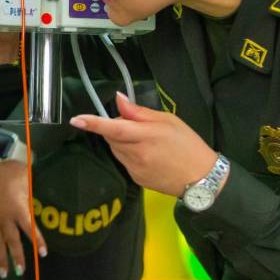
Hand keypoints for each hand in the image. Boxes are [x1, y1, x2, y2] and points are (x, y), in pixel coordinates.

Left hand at [0, 157, 44, 279]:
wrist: (2, 161)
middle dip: (1, 260)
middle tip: (5, 274)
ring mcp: (7, 216)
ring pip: (12, 241)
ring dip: (17, 257)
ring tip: (20, 270)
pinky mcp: (21, 211)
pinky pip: (30, 229)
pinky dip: (38, 241)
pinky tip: (43, 252)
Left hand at [70, 92, 218, 196]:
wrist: (202, 178)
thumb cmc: (188, 145)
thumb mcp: (168, 121)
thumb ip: (140, 112)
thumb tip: (119, 100)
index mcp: (147, 136)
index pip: (114, 128)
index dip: (94, 124)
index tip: (76, 120)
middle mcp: (137, 155)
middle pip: (112, 137)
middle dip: (117, 128)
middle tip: (139, 126)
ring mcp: (135, 169)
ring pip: (116, 149)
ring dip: (122, 141)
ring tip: (146, 141)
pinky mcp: (136, 179)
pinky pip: (124, 161)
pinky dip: (128, 154)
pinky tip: (148, 155)